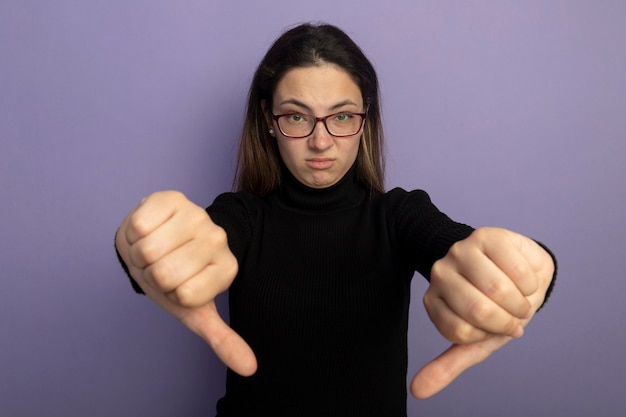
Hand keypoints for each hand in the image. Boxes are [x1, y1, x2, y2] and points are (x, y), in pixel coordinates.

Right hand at [116, 191, 256, 375]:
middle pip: (164, 274)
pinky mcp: (172, 197)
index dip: (171, 295)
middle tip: (162, 266)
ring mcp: (197, 215)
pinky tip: (147, 230)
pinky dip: (132, 233)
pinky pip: (138, 225)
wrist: (155, 241)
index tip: (179, 286)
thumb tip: (250, 369)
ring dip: (139, 254)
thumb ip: (223, 339)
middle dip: (152, 275)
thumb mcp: (195, 311)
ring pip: (149, 250)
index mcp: (227, 269)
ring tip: (154, 249)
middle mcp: (218, 239)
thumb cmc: (174, 279)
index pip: (185, 295)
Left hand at [411, 227, 553, 398]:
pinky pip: (517, 270)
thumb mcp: (475, 340)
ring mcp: (461, 250)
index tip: (495, 325)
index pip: (462, 332)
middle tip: (514, 314)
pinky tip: (525, 277)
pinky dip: (531, 282)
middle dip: (508, 319)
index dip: (490, 334)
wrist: (519, 271)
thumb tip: (416, 392)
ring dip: (522, 301)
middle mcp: (440, 272)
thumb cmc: (497, 308)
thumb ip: (447, 365)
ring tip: (520, 297)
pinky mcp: (487, 235)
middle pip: (478, 310)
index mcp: (434, 298)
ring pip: (498, 290)